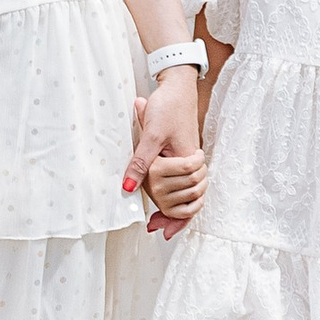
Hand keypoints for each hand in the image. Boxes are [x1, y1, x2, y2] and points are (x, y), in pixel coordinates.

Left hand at [125, 77, 208, 237]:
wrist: (178, 87)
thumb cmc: (167, 107)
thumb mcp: (150, 135)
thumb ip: (141, 163)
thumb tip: (127, 187)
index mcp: (186, 162)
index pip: (186, 199)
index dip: (175, 219)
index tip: (160, 232)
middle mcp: (192, 164)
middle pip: (189, 201)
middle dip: (173, 218)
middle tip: (155, 229)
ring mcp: (189, 160)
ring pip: (188, 194)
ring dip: (174, 211)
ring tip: (158, 224)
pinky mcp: (184, 156)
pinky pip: (183, 181)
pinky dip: (175, 195)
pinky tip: (163, 200)